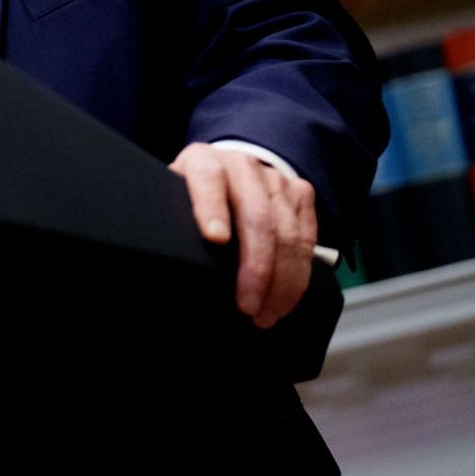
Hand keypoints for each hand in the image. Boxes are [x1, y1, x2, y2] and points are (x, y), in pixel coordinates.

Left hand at [169, 143, 317, 328]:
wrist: (227, 172)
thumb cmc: (194, 197)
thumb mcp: (173, 201)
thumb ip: (172, 221)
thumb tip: (167, 264)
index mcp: (202, 161)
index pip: (208, 179)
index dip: (211, 209)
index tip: (215, 239)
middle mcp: (242, 165)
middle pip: (257, 217)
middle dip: (256, 267)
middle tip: (247, 305)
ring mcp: (275, 178)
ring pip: (287, 233)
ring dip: (282, 281)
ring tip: (266, 313)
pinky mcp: (300, 193)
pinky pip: (307, 239)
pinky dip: (299, 275)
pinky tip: (284, 299)